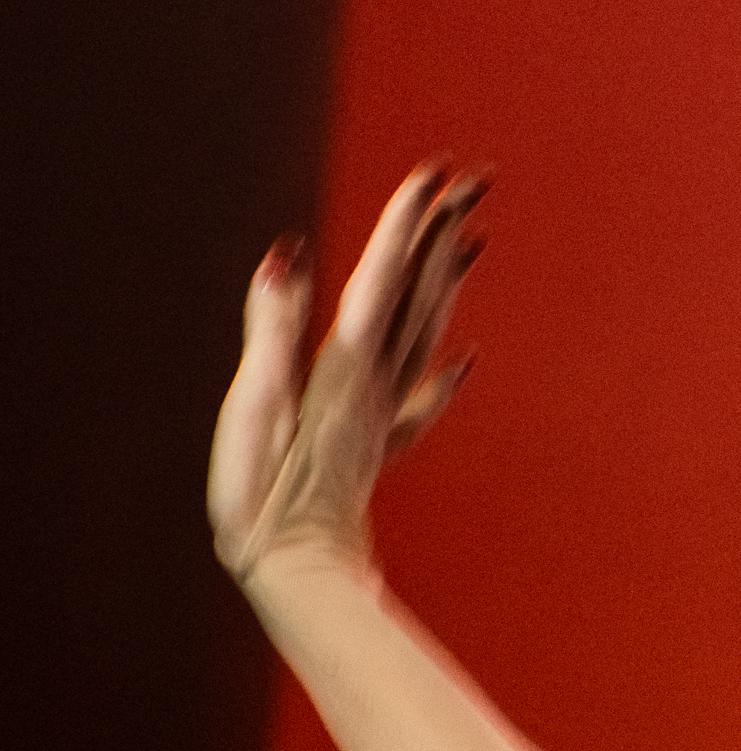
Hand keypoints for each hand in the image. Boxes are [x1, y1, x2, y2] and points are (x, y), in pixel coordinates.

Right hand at [209, 164, 485, 581]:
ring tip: (474, 240)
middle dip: (443, 232)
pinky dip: (446, 372)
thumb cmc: (266, 498)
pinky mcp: (375, 447)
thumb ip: (273, 327)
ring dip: (449, 283)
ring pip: (427, 332)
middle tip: (477, 179)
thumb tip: (291, 254)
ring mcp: (381, 414)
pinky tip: (466, 361)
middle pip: (417, 291)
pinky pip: (422, 398)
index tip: (439, 172)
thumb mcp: (254, 406)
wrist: (301, 578)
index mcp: (346, 363)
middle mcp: (375, 381)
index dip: (408, 220)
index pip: (383, 273)